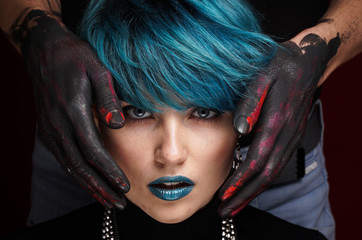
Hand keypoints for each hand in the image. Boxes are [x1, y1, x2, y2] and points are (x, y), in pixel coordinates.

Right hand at [12, 10, 128, 208]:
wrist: (43, 49)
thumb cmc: (75, 57)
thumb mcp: (96, 70)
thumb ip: (107, 98)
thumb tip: (118, 125)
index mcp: (72, 111)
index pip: (93, 151)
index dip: (109, 172)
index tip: (124, 186)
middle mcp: (57, 125)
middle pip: (79, 166)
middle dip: (100, 188)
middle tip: (117, 203)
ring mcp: (49, 129)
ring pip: (69, 166)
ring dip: (88, 186)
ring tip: (105, 200)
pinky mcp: (47, 129)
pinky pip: (63, 157)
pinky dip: (77, 174)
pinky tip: (88, 181)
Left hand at [219, 33, 340, 216]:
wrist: (309, 61)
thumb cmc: (282, 65)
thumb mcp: (262, 76)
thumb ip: (250, 102)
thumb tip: (238, 129)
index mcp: (277, 121)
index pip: (257, 159)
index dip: (239, 179)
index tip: (223, 194)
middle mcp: (286, 135)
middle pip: (266, 175)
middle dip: (244, 195)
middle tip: (224, 212)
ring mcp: (291, 137)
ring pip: (272, 173)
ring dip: (252, 192)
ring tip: (234, 206)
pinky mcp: (291, 137)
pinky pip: (277, 165)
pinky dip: (262, 181)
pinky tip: (250, 186)